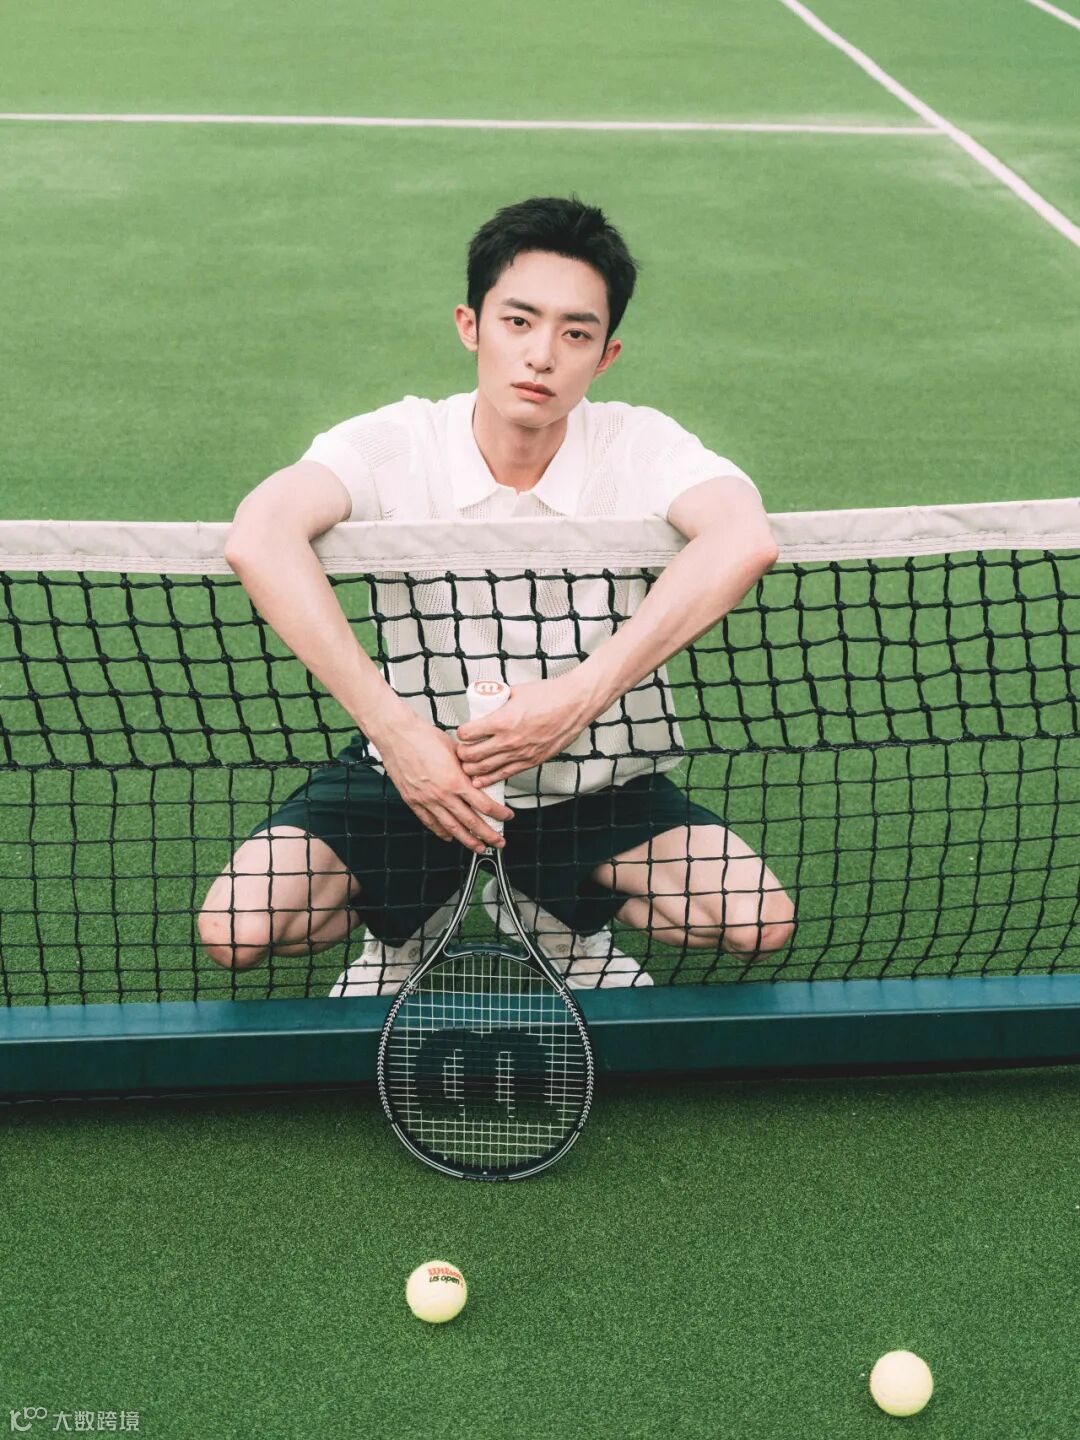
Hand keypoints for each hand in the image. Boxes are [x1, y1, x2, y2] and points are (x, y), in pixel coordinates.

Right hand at [376, 715, 513, 853]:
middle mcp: (442, 795)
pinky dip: (441, 832)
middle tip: (498, 841)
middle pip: (470, 822)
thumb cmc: (423, 737)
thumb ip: (468, 767)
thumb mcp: (455, 750)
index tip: (507, 817)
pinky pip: (430, 822)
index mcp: (456, 781)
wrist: (397, 736)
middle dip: (488, 835)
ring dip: (467, 840)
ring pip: (451, 828)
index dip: (499, 814)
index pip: (484, 805)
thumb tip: (480, 773)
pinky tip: (449, 836)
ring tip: (478, 847)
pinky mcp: (413, 801)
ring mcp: (427, 801)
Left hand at [455, 675, 592, 787]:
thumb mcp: (516, 692)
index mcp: (502, 721)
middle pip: (473, 755)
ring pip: (486, 769)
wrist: (574, 705)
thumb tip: (486, 701)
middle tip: (460, 751)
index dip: (461, 733)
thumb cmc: (549, 696)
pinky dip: (489, 779)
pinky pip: (505, 774)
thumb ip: (499, 699)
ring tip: (466, 766)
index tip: (462, 732)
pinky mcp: (531, 761)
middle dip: (462, 754)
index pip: (468, 733)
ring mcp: (520, 753)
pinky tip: (480, 780)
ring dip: (472, 769)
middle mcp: (509, 740)